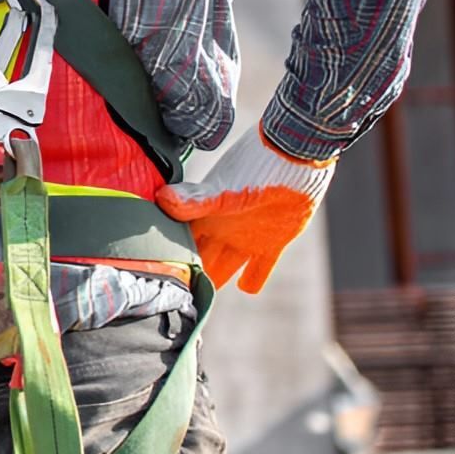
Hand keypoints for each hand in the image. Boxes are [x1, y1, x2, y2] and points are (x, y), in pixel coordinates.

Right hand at [155, 124, 335, 292]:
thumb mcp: (225, 188)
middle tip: (178, 299)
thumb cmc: (258, 166)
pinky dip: (251, 280)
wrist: (296, 154)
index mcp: (205, 215)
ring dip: (215, 280)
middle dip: (190, 274)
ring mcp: (245, 236)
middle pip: (199, 258)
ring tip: (204, 299)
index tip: (159, 281)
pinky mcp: (271, 242)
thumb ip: (195, 200)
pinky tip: (246, 287)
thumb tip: (161, 200)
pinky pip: (258, 269)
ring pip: (223, 266)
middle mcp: (221, 228)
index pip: (180, 243)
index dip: (171, 260)